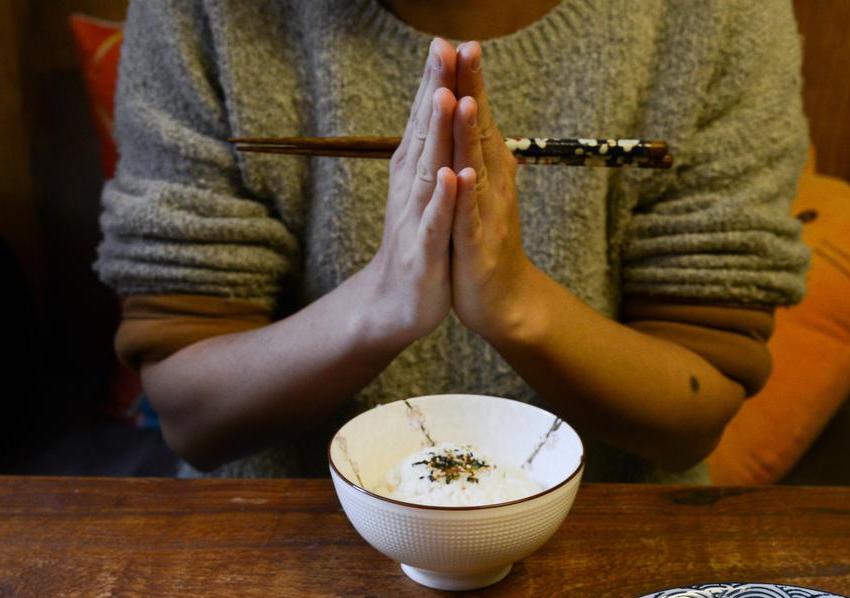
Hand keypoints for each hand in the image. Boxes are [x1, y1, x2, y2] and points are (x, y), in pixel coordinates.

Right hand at [358, 38, 458, 347]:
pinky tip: (452, 177)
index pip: (425, 119)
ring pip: (430, 169)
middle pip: (424, 132)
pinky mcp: (426, 252)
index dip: (434, 80)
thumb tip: (433, 108)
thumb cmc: (419, 244)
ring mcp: (417, 219)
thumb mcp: (424, 192)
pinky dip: (445, 200)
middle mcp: (412, 188)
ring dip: (436, 134)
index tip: (444, 39)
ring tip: (445, 96)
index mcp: (416, 172)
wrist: (397, 305)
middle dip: (434, 90)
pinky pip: (438, 222)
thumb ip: (428, 152)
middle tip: (442, 47)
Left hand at [450, 40, 539, 343]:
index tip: (461, 41)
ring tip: (465, 101)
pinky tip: (462, 177)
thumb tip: (470, 109)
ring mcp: (485, 213)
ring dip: (471, 135)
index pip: (476, 115)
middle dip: (471, 90)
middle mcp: (491, 183)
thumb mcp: (478, 189)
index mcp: (487, 167)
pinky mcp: (476, 245)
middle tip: (466, 48)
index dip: (469, 80)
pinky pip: (469, 217)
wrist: (501, 299)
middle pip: (480, 129)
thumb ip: (475, 150)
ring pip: (476, 168)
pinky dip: (466, 197)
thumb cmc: (484, 240)